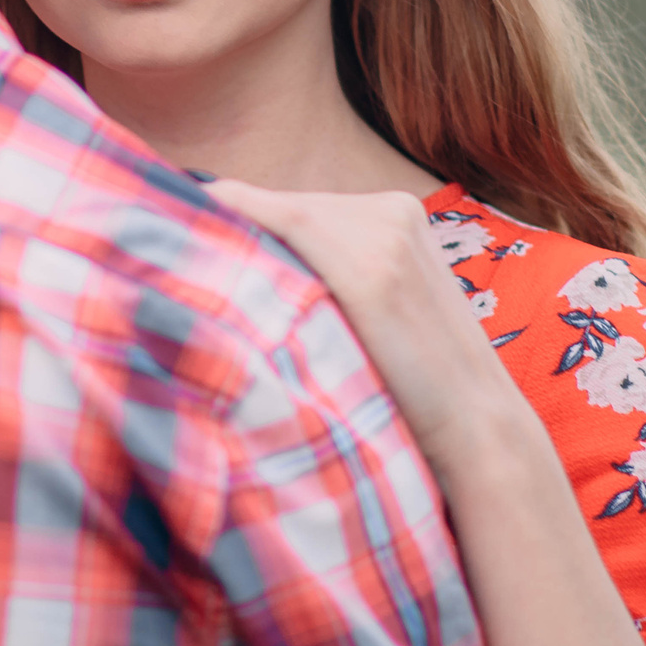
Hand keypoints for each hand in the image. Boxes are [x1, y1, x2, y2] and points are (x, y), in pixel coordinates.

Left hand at [205, 181, 526, 467]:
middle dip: (234, 238)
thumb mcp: (372, 319)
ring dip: (227, 240)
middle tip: (168, 261)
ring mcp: (382, 232)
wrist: (477, 437)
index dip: (240, 229)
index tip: (182, 243)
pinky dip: (229, 220)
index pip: (296, 209)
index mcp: (397, 215)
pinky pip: (276, 219)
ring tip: (177, 270)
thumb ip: (325, 284)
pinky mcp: (372, 266)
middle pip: (280, 208)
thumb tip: (238, 277)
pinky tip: (187, 228)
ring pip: (271, 213)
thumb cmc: (413, 395)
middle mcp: (389, 210)